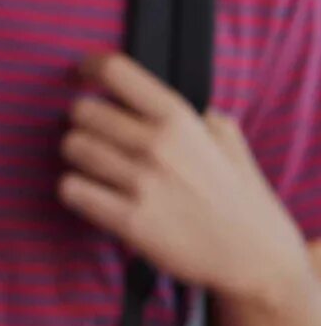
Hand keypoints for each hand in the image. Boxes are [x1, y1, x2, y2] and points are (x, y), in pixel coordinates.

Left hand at [60, 53, 304, 300]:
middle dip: (84, 123)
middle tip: (98, 138)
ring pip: (72, 148)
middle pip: (82, 112)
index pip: (117, 71)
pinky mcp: (127, 219)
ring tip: (101, 170)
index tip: (82, 75)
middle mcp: (157, 144)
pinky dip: (76, 190)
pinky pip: (71, 189)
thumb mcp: (229, 142)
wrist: (254, 257)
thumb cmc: (240, 199)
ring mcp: (141, 182)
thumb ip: (198, 117)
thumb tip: (169, 103)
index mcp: (181, 119)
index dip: (90, 68)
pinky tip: (94, 195)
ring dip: (79, 158)